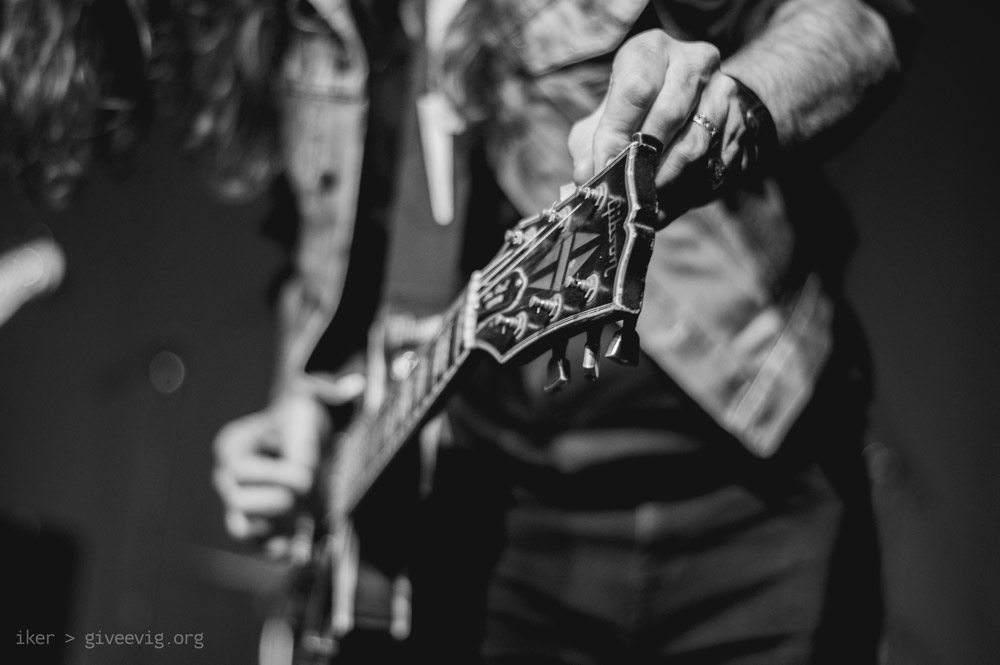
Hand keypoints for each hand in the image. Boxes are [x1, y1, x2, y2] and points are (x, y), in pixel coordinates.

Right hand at [212, 392, 328, 552]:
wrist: (304, 437)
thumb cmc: (302, 416)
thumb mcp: (309, 400)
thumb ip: (326, 395)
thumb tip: (353, 387)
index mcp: (232, 446)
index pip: (241, 472)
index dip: (280, 477)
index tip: (308, 473)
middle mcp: (227, 478)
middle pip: (240, 505)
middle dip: (279, 502)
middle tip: (308, 493)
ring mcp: (238, 505)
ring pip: (243, 530)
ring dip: (277, 531)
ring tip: (305, 536)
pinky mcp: (257, 527)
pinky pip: (259, 547)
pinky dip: (280, 550)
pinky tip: (302, 553)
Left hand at [568, 30, 755, 216]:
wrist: (693, 100)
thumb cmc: (636, 111)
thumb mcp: (605, 117)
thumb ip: (589, 145)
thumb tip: (585, 174)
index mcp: (651, 51)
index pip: (635, 91)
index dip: (616, 134)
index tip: (604, 166)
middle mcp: (692, 62)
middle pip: (669, 114)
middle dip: (643, 158)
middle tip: (626, 187)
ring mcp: (722, 89)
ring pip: (695, 142)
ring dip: (667, 178)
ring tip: (646, 198)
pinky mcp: (740, 121)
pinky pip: (716, 161)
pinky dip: (690, 188)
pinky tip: (670, 200)